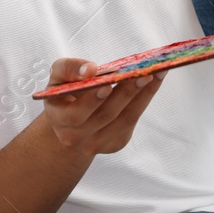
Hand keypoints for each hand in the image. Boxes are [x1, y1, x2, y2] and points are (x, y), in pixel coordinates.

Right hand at [38, 57, 163, 156]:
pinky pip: (132, 121)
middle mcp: (75, 137)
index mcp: (58, 119)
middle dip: (126, 92)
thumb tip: (91, 70)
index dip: (93, 99)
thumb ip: (69, 68)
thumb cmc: (65, 91)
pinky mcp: (115, 143)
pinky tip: (153, 82)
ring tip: (155, 74)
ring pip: (124, 119)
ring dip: (142, 95)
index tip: (107, 83)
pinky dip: (144, 100)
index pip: (76, 114)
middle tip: (143, 72)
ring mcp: (96, 143)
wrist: (69, 120)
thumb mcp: (58, 75)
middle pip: (106, 115)